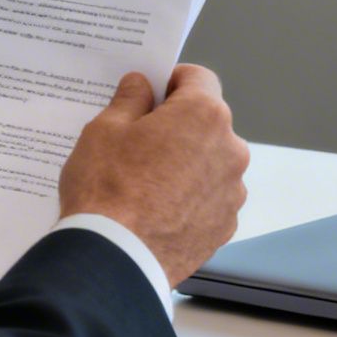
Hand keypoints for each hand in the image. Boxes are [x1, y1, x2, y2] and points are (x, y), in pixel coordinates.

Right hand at [58, 65, 249, 285]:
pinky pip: (210, 197)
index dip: (172, 80)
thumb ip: (130, 99)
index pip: (198, 78)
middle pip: (206, 122)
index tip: (151, 92)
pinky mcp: (225, 225)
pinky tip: (157, 208)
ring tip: (146, 181)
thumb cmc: (107, 188)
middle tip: (139, 140)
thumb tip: (140, 85)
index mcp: (204, 115)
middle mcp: (230, 149)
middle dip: (178, 124)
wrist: (116, 259)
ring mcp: (232, 191)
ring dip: (187, 162)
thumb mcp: (105, 129)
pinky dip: (190, 197)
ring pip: (210, 161)